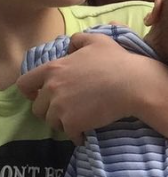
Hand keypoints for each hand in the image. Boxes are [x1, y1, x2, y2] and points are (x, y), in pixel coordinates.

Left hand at [17, 32, 141, 140]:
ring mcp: (61, 108)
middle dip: (50, 110)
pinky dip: (77, 135)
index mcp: (53, 69)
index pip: (25, 84)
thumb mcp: (97, 40)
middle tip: (67, 109)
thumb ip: (78, 40)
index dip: (30, 92)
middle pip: (38, 108)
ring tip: (79, 120)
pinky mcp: (73, 124)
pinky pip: (69, 135)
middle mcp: (52, 89)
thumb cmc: (117, 61)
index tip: (38, 96)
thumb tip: (69, 47)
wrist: (134, 84)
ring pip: (52, 122)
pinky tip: (86, 133)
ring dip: (63, 122)